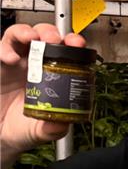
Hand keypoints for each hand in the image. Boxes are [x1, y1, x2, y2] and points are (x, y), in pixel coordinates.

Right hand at [1, 23, 84, 168]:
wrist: (1, 136)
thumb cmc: (24, 127)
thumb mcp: (43, 130)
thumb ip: (54, 127)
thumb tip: (62, 124)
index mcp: (52, 74)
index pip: (65, 51)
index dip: (72, 43)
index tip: (78, 44)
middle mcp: (34, 64)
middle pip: (43, 36)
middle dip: (50, 32)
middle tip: (55, 40)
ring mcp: (14, 63)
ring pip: (18, 35)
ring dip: (26, 33)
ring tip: (32, 39)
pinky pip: (0, 49)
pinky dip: (4, 49)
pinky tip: (11, 58)